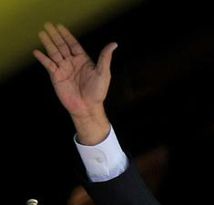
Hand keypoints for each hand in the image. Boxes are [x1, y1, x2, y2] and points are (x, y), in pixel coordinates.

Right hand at [33, 22, 116, 143]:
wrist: (87, 107)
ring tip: (41, 33)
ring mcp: (64, 69)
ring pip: (54, 53)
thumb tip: (113, 44)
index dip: (66, 35)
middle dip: (55, 36)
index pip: (73, 44)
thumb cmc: (98, 92)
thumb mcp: (104, 73)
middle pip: (62, 46)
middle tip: (48, 25)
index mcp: (83, 60)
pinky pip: (48, 65)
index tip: (60, 26)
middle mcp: (72, 63)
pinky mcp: (56, 77)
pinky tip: (36, 51)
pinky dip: (42, 58)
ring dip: (47, 43)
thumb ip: (105, 58)